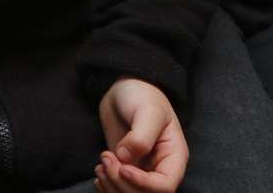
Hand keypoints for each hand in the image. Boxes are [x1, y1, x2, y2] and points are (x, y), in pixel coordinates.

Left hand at [93, 78, 186, 192]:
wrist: (124, 90)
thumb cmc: (143, 96)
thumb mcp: (147, 111)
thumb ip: (141, 135)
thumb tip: (125, 158)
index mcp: (174, 157)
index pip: (165, 186)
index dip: (144, 184)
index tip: (123, 168)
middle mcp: (159, 168)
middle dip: (123, 184)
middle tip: (106, 159)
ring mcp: (142, 171)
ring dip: (112, 186)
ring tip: (101, 164)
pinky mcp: (126, 169)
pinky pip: (118, 188)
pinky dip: (106, 186)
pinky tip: (99, 170)